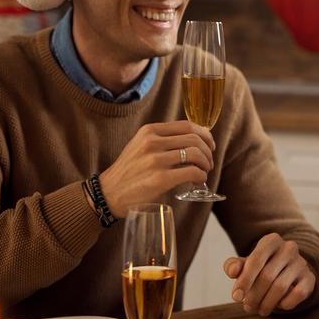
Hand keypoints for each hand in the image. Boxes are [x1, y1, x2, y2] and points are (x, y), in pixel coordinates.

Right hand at [99, 122, 214, 218]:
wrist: (109, 193)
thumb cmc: (128, 172)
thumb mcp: (140, 146)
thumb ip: (161, 141)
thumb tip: (193, 142)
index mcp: (149, 131)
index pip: (187, 125)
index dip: (205, 134)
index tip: (209, 145)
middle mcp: (152, 142)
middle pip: (194, 139)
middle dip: (208, 151)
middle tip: (208, 162)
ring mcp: (155, 160)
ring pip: (195, 154)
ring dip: (206, 164)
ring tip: (203, 172)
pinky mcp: (160, 179)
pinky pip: (192, 172)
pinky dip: (200, 176)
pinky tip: (197, 181)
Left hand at [224, 233, 315, 315]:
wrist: (289, 268)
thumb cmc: (263, 266)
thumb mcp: (246, 263)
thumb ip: (234, 265)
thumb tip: (231, 271)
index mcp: (271, 241)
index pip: (256, 260)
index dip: (244, 281)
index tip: (236, 297)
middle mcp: (289, 248)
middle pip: (267, 276)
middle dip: (254, 296)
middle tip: (247, 307)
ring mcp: (301, 263)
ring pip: (280, 287)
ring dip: (267, 303)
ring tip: (259, 310)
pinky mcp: (310, 278)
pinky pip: (297, 294)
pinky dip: (285, 303)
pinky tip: (278, 305)